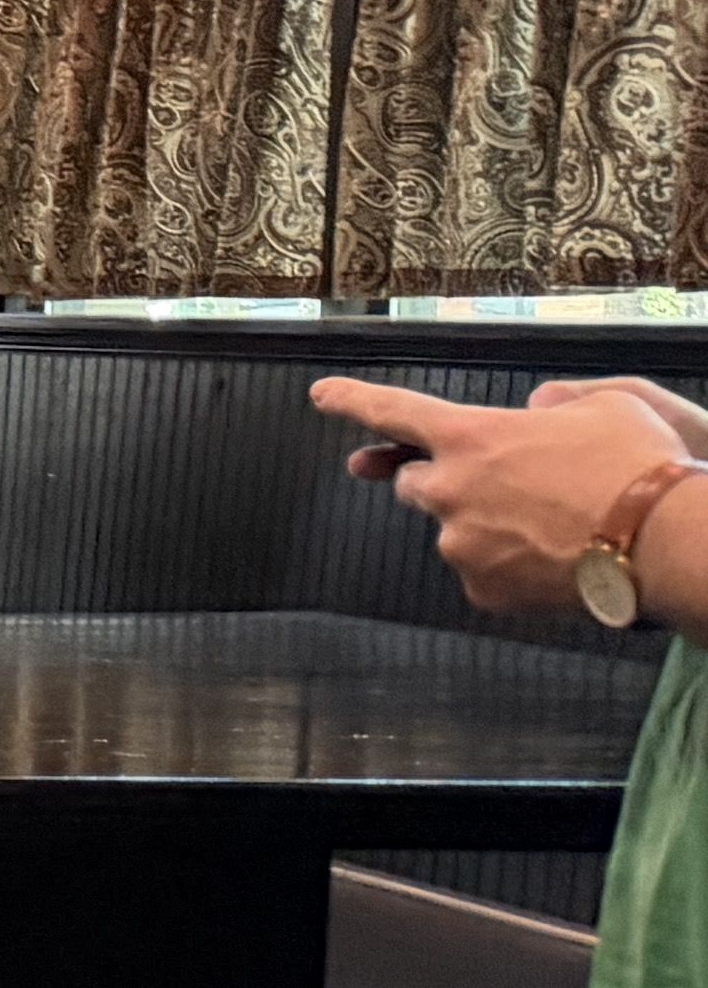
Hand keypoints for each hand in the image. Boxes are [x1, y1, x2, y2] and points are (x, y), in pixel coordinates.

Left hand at [309, 375, 695, 616]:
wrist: (667, 540)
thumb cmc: (639, 467)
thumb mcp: (605, 405)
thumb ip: (556, 404)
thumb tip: (538, 412)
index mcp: (472, 437)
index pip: (393, 412)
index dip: (353, 401)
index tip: (321, 396)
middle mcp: (451, 491)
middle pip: (415, 483)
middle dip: (444, 481)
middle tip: (497, 485)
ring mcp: (462, 545)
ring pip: (453, 532)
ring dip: (485, 526)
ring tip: (551, 524)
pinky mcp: (483, 590)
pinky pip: (482, 574)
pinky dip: (507, 567)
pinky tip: (552, 559)